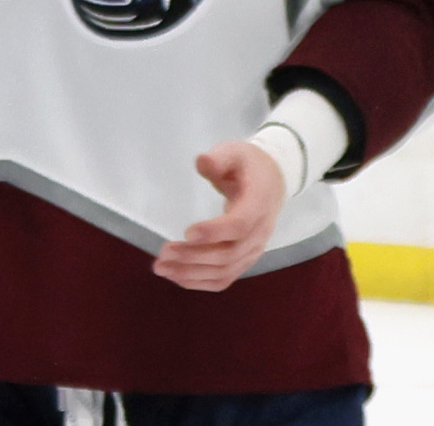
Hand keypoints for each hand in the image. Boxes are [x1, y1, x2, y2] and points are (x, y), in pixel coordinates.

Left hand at [155, 139, 284, 291]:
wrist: (272, 181)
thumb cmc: (248, 165)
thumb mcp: (235, 152)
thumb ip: (220, 158)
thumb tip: (203, 163)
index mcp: (258, 204)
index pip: (240, 225)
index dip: (215, 232)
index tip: (187, 232)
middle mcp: (259, 232)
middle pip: (229, 254)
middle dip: (194, 257)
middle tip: (163, 252)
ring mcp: (254, 249)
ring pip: (225, 271)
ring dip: (192, 273)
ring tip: (161, 267)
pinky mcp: (245, 258)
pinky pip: (225, 277)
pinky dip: (201, 281)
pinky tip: (177, 277)